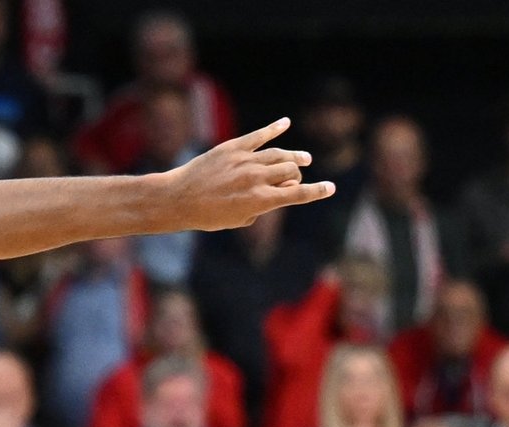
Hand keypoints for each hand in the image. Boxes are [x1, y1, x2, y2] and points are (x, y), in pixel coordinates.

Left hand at [164, 118, 333, 231]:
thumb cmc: (205, 216)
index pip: (299, 194)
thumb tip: (271, 196)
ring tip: (303, 158)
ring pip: (280, 154)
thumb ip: (259, 208)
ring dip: (294, 156)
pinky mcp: (233, 148)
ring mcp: (246, 161)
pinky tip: (285, 123)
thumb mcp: (236, 220)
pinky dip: (274, 128)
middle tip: (295, 178)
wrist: (178, 199)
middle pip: (291, 171)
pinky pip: (259, 136)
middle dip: (297, 176)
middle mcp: (257, 178)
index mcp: (261, 200)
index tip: (330, 188)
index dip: (318, 191)